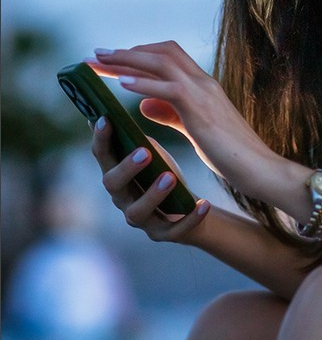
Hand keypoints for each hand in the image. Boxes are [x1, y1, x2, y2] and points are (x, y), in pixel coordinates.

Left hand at [88, 41, 278, 197]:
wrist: (259, 167)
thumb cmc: (231, 153)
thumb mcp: (194, 128)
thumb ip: (170, 112)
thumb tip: (143, 103)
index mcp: (203, 85)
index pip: (168, 56)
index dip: (138, 55)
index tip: (111, 60)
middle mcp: (203, 82)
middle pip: (161, 51)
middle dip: (126, 52)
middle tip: (95, 55)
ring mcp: (203, 92)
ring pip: (161, 61)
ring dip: (127, 59)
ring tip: (99, 61)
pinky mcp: (200, 108)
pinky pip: (168, 87)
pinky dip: (143, 83)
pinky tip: (122, 84)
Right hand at [90, 115, 210, 241]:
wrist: (187, 209)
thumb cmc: (163, 173)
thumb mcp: (150, 153)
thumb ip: (132, 136)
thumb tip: (112, 104)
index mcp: (116, 175)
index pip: (102, 156)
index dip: (101, 139)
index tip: (106, 119)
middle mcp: (122, 198)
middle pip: (113, 185)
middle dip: (127, 167)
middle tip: (144, 151)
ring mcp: (142, 220)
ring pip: (139, 211)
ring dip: (153, 194)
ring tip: (170, 177)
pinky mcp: (164, 235)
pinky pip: (175, 230)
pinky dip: (189, 218)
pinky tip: (203, 203)